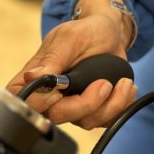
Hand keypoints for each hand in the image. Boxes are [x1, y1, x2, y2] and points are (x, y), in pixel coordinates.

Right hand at [7, 11, 135, 128]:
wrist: (112, 35)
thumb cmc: (87, 31)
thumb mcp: (69, 38)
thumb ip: (52, 59)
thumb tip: (32, 77)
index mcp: (35, 78)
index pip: (27, 102)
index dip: (43, 102)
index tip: (62, 90)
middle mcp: (50, 96)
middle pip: (58, 117)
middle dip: (87, 104)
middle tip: (105, 83)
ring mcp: (71, 105)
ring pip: (85, 121)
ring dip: (111, 104)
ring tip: (124, 82)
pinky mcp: (92, 110)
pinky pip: (105, 121)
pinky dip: (121, 106)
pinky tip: (126, 89)